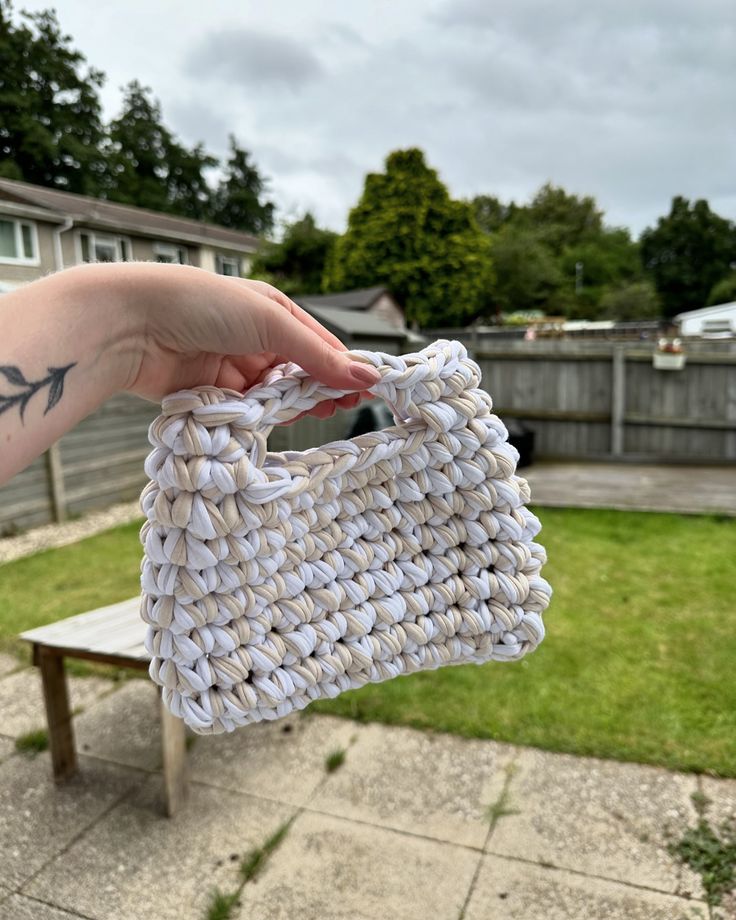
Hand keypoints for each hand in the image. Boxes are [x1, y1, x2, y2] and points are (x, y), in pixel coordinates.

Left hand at [111, 262, 380, 420]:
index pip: (320, 344)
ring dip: (293, 407)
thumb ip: (318, 355)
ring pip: (276, 397)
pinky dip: (261, 419)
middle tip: (340, 410)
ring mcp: (234, 369)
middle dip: (321, 391)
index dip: (344, 368)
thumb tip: (368, 376)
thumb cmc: (200, 304)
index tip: (368, 392)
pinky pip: (248, 413)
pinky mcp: (213, 396)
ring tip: (310, 414)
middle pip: (301, 374)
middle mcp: (255, 340)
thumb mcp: (269, 322)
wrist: (131, 326)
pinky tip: (274, 422)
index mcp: (273, 312)